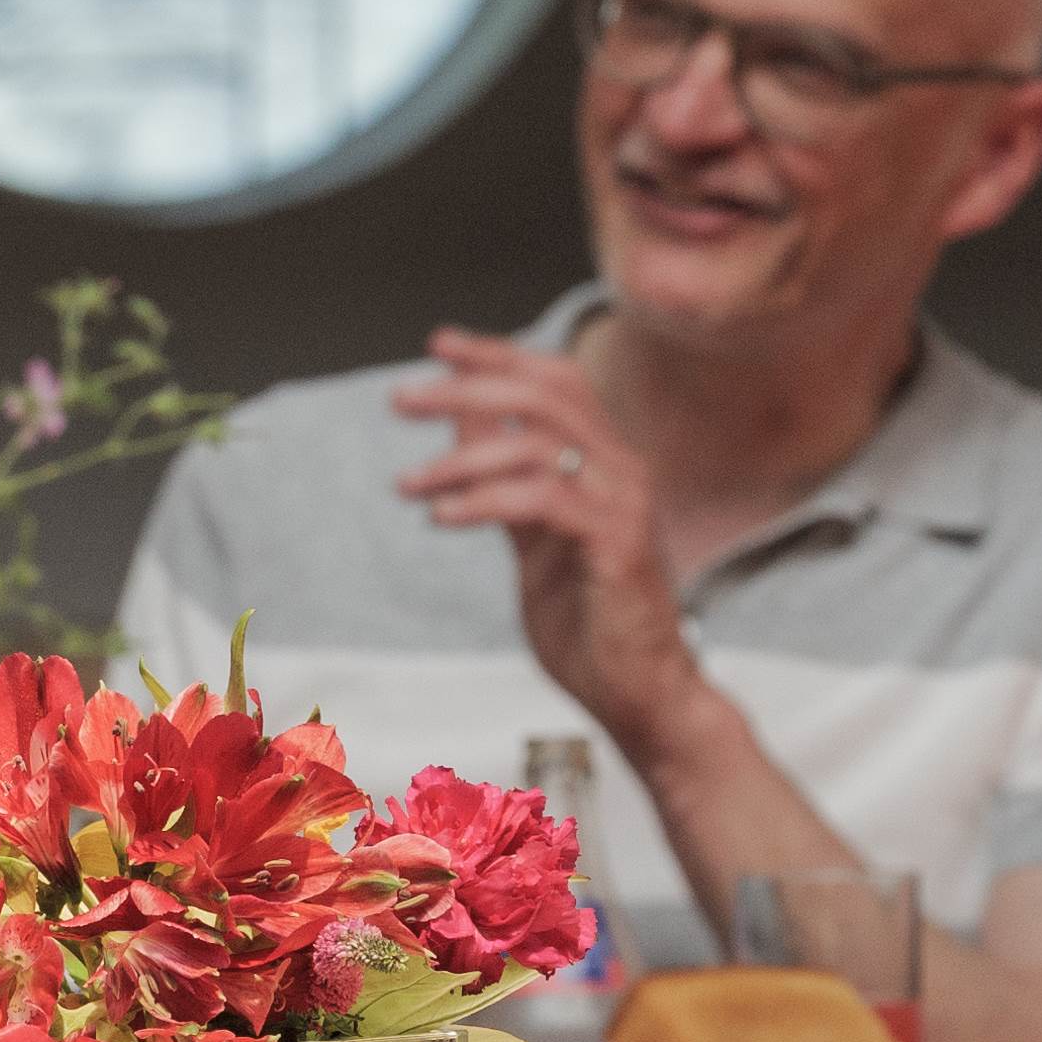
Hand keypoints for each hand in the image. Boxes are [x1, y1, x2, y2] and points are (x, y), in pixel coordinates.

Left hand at [390, 332, 706, 749]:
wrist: (641, 696)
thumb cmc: (591, 625)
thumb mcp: (534, 542)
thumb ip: (506, 484)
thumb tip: (464, 426)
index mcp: (608, 462)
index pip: (555, 381)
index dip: (497, 356)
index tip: (438, 345)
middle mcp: (624, 469)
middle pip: (543, 395)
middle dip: (465, 388)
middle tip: (401, 400)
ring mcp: (626, 503)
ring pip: (536, 444)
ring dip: (458, 458)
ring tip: (407, 484)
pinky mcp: (617, 543)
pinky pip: (542, 499)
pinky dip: (483, 501)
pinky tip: (442, 517)